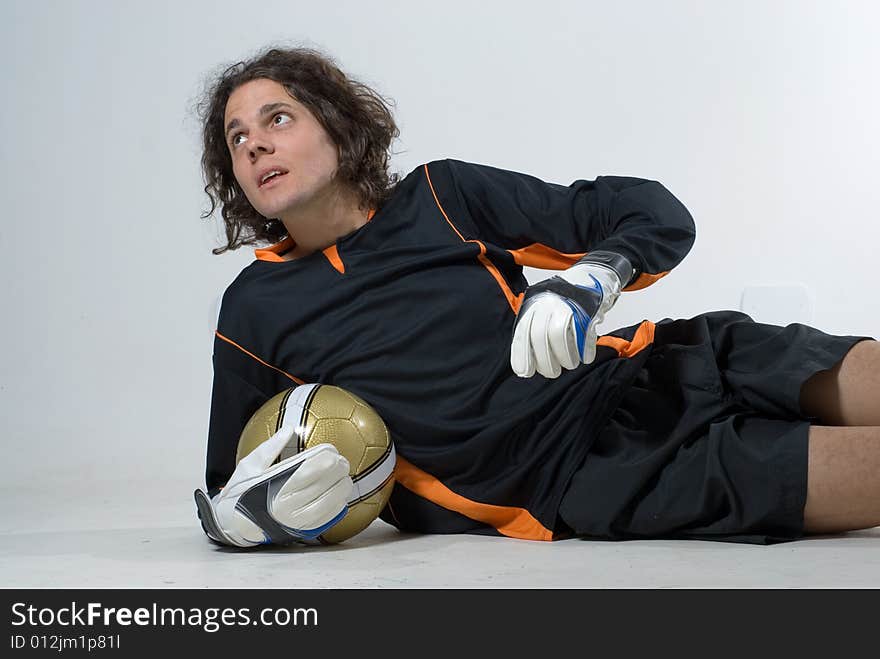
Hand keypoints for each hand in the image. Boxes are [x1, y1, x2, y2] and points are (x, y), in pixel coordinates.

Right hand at [194, 425, 352, 546]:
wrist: (233, 525)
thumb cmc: (240, 493)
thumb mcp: (249, 466)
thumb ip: (270, 447)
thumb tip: (289, 428)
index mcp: (275, 487)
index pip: (310, 470)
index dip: (326, 458)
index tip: (332, 450)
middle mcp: (287, 506)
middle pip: (324, 484)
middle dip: (338, 470)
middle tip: (342, 462)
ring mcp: (295, 521)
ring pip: (330, 503)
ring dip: (342, 488)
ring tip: (345, 478)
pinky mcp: (300, 531)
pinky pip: (326, 519)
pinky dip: (337, 507)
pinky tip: (341, 497)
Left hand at [510, 253, 630, 377]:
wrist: (590, 275)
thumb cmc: (564, 300)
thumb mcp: (542, 310)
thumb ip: (534, 331)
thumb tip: (527, 363)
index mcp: (533, 305)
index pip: (523, 332)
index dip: (522, 354)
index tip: (524, 372)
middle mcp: (547, 303)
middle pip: (540, 336)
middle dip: (545, 361)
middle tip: (552, 372)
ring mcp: (567, 303)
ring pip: (559, 335)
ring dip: (564, 357)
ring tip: (569, 365)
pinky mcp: (587, 307)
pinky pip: (584, 332)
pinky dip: (585, 349)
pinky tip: (585, 358)